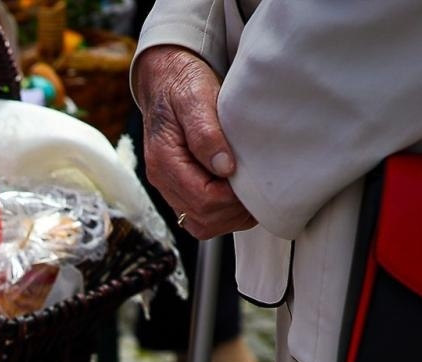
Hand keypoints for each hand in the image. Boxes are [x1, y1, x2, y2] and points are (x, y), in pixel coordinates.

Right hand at [134, 45, 255, 238]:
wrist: (166, 78)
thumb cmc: (182, 84)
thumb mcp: (195, 98)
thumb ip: (206, 133)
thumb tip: (224, 167)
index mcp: (164, 161)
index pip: (203, 199)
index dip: (233, 198)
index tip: (254, 180)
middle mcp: (163, 180)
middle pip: (202, 218)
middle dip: (234, 210)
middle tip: (258, 190)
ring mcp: (169, 187)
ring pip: (201, 224)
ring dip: (229, 216)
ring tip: (250, 195)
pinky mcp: (179, 187)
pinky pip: (200, 216)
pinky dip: (222, 213)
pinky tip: (237, 194)